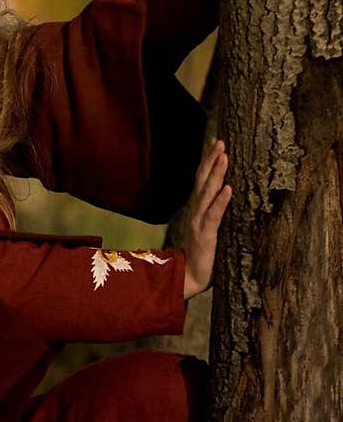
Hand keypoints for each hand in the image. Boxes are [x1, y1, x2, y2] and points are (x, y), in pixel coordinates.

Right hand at [183, 137, 231, 299]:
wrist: (188, 279)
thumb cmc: (204, 256)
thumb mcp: (210, 231)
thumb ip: (216, 216)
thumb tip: (232, 201)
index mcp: (198, 210)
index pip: (202, 181)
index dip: (209, 162)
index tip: (217, 143)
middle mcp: (196, 212)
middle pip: (203, 180)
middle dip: (212, 160)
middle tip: (220, 141)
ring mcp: (199, 222)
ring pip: (207, 193)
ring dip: (216, 173)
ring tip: (224, 156)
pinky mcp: (206, 235)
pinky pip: (214, 215)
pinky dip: (221, 200)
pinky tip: (229, 188)